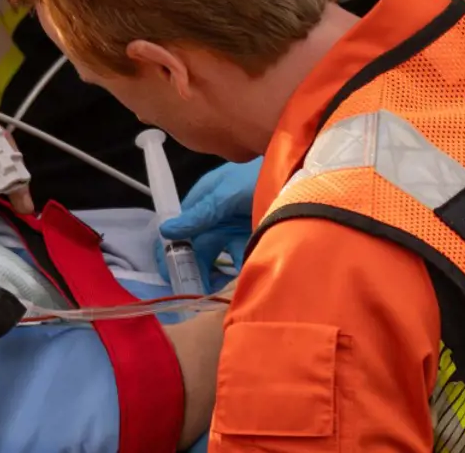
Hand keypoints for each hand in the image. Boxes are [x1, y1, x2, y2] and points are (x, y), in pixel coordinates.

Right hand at [159, 158, 260, 293]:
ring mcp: (233, 226)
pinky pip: (240, 256)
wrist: (299, 175)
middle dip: (194, 267)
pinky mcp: (252, 237)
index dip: (172, 250)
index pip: (180, 228)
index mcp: (203, 199)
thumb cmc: (258, 177)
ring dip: (215, 272)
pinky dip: (239, 266)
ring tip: (212, 288)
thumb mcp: (226, 194)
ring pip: (217, 255)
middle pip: (198, 246)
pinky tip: (241, 274)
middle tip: (192, 289)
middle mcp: (215, 215)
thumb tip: (166, 231)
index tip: (170, 273)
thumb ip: (200, 214)